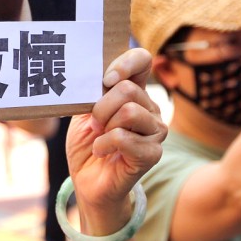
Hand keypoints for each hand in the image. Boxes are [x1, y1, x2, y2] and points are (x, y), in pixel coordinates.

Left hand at [67, 48, 165, 217]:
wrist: (88, 180)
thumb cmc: (87, 143)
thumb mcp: (84, 111)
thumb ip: (93, 91)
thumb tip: (96, 75)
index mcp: (134, 92)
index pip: (142, 60)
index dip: (125, 63)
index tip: (105, 80)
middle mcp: (150, 108)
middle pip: (128, 89)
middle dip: (101, 107)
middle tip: (94, 124)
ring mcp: (156, 132)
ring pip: (130, 112)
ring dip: (104, 126)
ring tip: (98, 137)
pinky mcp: (153, 154)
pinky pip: (125, 138)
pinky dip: (104, 144)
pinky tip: (101, 151)